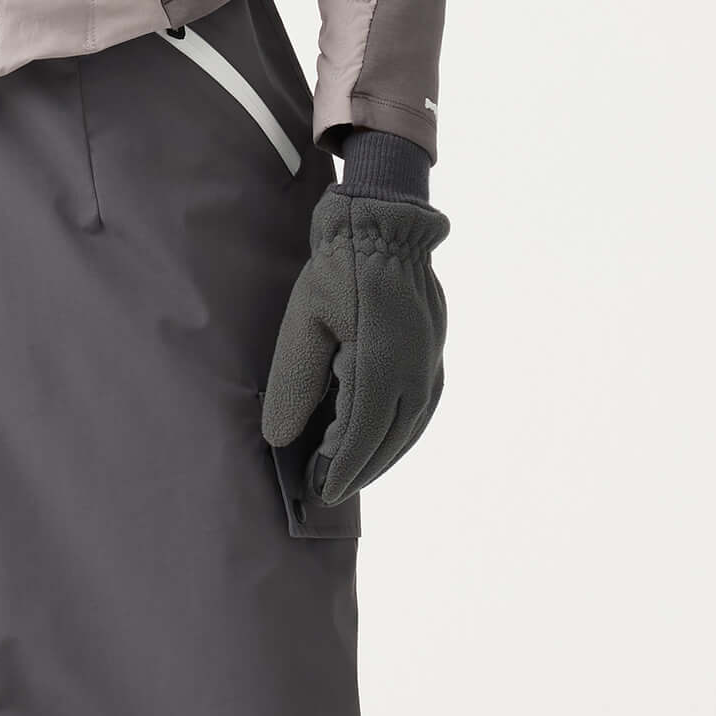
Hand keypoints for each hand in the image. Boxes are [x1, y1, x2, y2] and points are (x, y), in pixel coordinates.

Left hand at [262, 184, 449, 505]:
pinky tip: (381, 442)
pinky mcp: (436, 355)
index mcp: (381, 365)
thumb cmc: (338, 270)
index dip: (338, 468)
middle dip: (357, 471)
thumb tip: (280, 438)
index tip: (315, 488)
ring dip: (381, 458)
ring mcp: (431, 364)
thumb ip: (293, 383)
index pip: (360, 437)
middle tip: (324, 490)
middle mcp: (415, 371)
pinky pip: (422, 410)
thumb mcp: (302, 323)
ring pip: (410, 430)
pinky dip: (400, 434)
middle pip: (388, 441)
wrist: (386, 225)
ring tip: (350, 475)